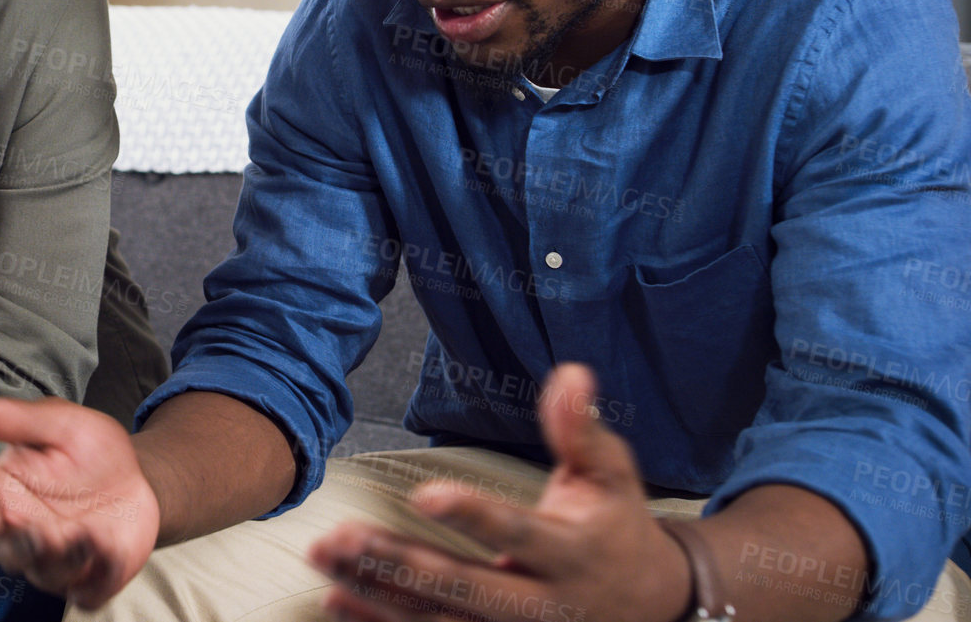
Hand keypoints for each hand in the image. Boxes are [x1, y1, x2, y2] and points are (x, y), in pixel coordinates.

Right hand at [0, 397, 160, 608]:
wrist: (137, 476)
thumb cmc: (88, 449)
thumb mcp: (60, 423)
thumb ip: (18, 420)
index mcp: (2, 496)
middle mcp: (22, 534)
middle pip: (7, 552)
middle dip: (24, 544)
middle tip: (43, 530)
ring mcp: (55, 561)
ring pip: (46, 575)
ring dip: (64, 560)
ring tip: (85, 533)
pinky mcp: (90, 579)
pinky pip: (87, 592)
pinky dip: (98, 578)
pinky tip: (111, 548)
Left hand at [309, 363, 693, 621]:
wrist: (645, 604)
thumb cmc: (615, 525)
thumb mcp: (613, 474)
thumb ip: (583, 429)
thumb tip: (571, 373)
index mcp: (570, 554)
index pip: (518, 532)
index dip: (474, 515)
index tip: (426, 493)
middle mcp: (540, 605)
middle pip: (464, 590)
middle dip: (400, 563)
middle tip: (345, 536)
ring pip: (437, 620)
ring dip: (375, 591)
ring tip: (325, 556)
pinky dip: (380, 621)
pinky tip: (336, 596)